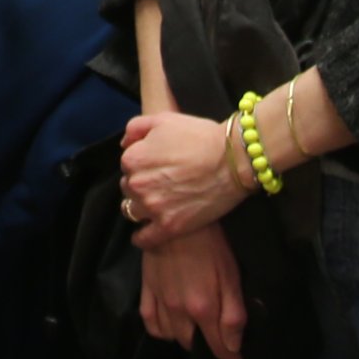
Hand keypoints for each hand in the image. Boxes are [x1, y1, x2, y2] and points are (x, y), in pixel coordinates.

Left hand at [118, 107, 249, 244]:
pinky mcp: (169, 227)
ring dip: (142, 208)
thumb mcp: (164, 120)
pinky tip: (148, 232)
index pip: (126, 165)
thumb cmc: (201, 136)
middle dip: (141, 185)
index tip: (157, 165)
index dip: (142, 164)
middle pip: (128, 189)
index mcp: (133, 159)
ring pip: (133, 212)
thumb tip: (124, 144)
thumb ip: (136, 128)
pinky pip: (144, 238)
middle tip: (162, 182)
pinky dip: (142, 237)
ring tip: (159, 203)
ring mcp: (153, 208)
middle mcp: (137, 185)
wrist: (233, 159)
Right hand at [137, 219, 251, 358]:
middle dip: (208, 347)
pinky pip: (151, 323)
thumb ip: (233, 315)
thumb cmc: (211, 244)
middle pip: (194, 345)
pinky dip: (162, 330)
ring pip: (172, 337)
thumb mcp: (231, 276)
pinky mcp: (146, 291)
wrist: (175, 217)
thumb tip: (233, 347)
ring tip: (196, 328)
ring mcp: (160, 302)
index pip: (221, 350)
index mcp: (204, 309)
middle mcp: (179, 312)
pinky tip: (170, 323)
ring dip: (186, 338)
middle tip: (218, 337)